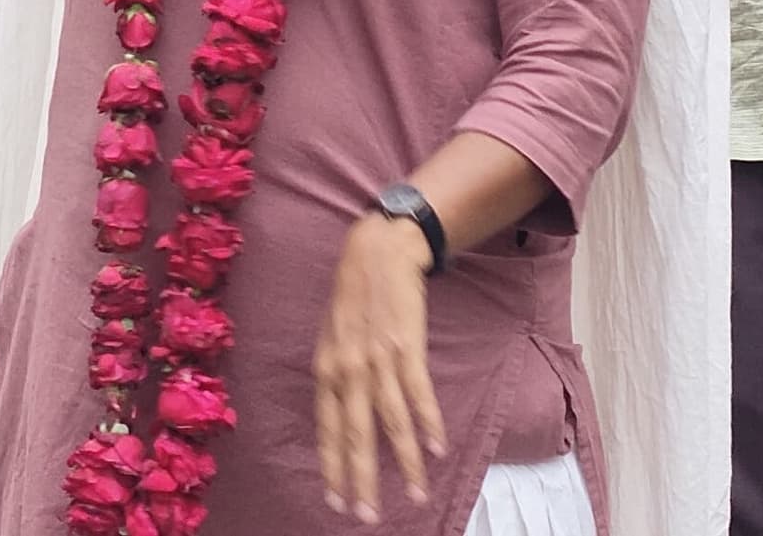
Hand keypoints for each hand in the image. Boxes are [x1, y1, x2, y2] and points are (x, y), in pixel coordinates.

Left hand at [314, 214, 444, 521]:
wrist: (376, 253)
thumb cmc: (353, 299)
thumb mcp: (330, 338)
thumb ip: (335, 378)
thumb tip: (339, 418)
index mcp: (326, 370)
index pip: (327, 430)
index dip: (332, 467)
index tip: (337, 501)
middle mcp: (348, 370)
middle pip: (356, 435)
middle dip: (362, 479)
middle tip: (366, 516)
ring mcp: (377, 360)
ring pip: (391, 422)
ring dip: (404, 463)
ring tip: (415, 495)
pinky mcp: (406, 347)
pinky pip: (417, 394)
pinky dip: (428, 424)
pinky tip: (437, 450)